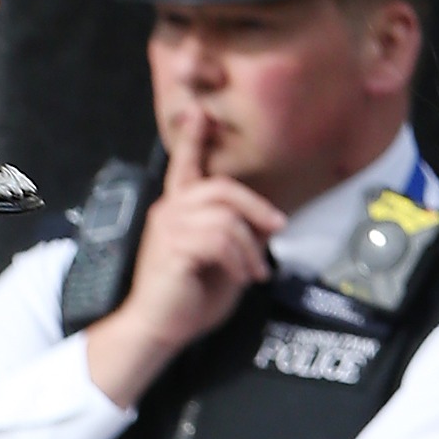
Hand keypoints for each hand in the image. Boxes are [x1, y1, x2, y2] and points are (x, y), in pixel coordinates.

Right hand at [82, 112, 285, 408]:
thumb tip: (266, 226)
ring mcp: (168, 227)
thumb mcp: (224, 265)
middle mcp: (169, 211)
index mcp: (177, 210)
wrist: (160, 327)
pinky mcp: (173, 248)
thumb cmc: (190, 298)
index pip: (184, 166)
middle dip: (256, 206)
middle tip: (278, 227)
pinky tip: (242, 277)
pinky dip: (240, 260)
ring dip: (250, 247)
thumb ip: (239, 241)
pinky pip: (219, 241)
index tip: (198, 111)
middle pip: (220, 188)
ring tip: (255, 271)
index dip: (192, 139)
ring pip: (224, 217)